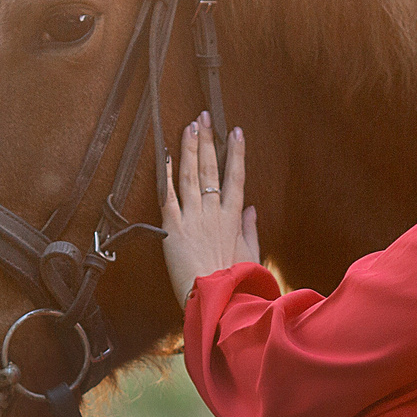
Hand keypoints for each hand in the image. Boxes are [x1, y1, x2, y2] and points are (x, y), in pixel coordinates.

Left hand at [160, 112, 258, 306]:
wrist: (216, 299)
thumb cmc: (235, 281)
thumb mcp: (250, 254)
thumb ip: (250, 228)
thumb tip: (251, 209)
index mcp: (233, 218)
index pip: (236, 177)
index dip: (236, 153)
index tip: (236, 132)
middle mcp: (214, 212)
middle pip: (210, 168)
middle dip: (208, 140)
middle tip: (204, 117)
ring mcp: (193, 217)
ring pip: (190, 175)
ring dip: (189, 148)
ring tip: (189, 126)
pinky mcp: (174, 228)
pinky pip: (168, 196)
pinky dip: (166, 175)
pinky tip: (164, 155)